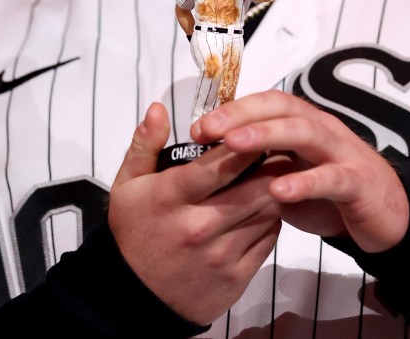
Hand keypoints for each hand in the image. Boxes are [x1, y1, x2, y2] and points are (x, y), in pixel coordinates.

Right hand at [109, 102, 282, 324]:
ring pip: (265, 213)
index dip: (244, 144)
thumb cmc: (133, 233)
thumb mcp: (127, 185)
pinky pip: (267, 240)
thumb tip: (158, 108)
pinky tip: (270, 203)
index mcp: (171, 198)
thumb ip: (144, 144)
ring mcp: (220, 254)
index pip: (219, 165)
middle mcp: (198, 226)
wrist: (132, 300)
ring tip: (282, 170)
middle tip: (281, 145)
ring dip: (277, 189)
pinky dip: (273, 218)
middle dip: (272, 163)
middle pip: (253, 188)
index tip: (258, 127)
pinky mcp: (235, 277)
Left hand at [191, 90, 409, 253]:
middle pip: (281, 108)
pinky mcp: (359, 182)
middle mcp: (321, 128)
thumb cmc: (330, 190)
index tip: (197, 128)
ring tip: (233, 144)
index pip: (265, 103)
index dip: (232, 110)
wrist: (387, 214)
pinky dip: (305, 182)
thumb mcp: (289, 174)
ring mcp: (342, 152)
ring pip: (304, 131)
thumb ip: (259, 165)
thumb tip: (210, 164)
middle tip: (207, 129)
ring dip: (266, 134)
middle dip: (241, 115)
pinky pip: (332, 177)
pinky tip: (279, 191)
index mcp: (302, 122)